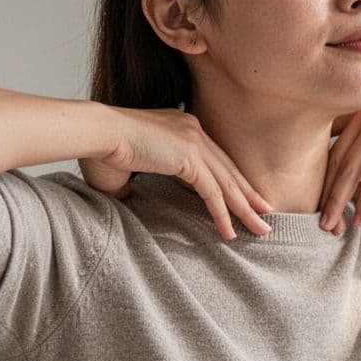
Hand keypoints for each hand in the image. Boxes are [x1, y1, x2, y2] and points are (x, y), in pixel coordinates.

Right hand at [80, 106, 273, 240]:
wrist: (94, 133)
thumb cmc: (100, 150)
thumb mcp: (126, 168)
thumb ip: (135, 182)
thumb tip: (130, 197)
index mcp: (182, 127)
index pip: (214, 158)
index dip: (231, 179)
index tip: (245, 195)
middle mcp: (192, 131)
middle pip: (228, 169)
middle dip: (249, 194)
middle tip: (266, 212)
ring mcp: (193, 142)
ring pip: (227, 183)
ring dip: (246, 209)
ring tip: (261, 229)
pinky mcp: (188, 157)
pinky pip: (212, 192)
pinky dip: (223, 214)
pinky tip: (230, 232)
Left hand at [319, 102, 360, 232]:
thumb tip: (345, 197)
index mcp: (359, 115)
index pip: (330, 150)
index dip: (321, 181)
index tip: (318, 209)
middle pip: (335, 161)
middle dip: (327, 196)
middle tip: (323, 224)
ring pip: (349, 170)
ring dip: (339, 202)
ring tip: (332, 227)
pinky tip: (360, 220)